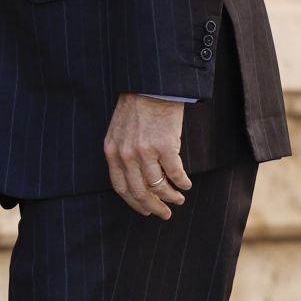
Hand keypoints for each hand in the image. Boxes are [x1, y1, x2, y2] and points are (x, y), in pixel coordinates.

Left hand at [103, 94, 190, 218]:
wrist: (151, 86)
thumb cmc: (136, 106)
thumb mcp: (119, 131)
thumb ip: (122, 153)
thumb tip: (136, 179)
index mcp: (112, 152)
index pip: (121, 187)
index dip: (134, 203)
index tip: (144, 211)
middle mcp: (126, 155)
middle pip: (140, 192)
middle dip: (153, 207)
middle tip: (165, 214)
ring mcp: (145, 152)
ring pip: (159, 186)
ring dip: (171, 197)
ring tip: (179, 199)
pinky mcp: (165, 146)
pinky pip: (176, 174)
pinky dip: (182, 183)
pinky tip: (187, 185)